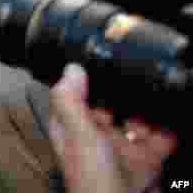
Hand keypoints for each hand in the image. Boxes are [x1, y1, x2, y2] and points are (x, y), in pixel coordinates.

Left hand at [49, 64, 177, 192]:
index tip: (104, 61)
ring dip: (149, 110)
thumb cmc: (93, 183)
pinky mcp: (146, 164)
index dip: (88, 81)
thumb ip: (71, 102)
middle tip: (139, 78)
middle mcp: (96, 139)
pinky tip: (171, 118)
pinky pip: (160, 140)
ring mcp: (122, 151)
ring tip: (155, 96)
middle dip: (126, 94)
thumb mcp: (79, 136)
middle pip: (112, 106)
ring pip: (138, 121)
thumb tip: (71, 68)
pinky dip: (168, 129)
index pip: (76, 97)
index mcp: (72, 130)